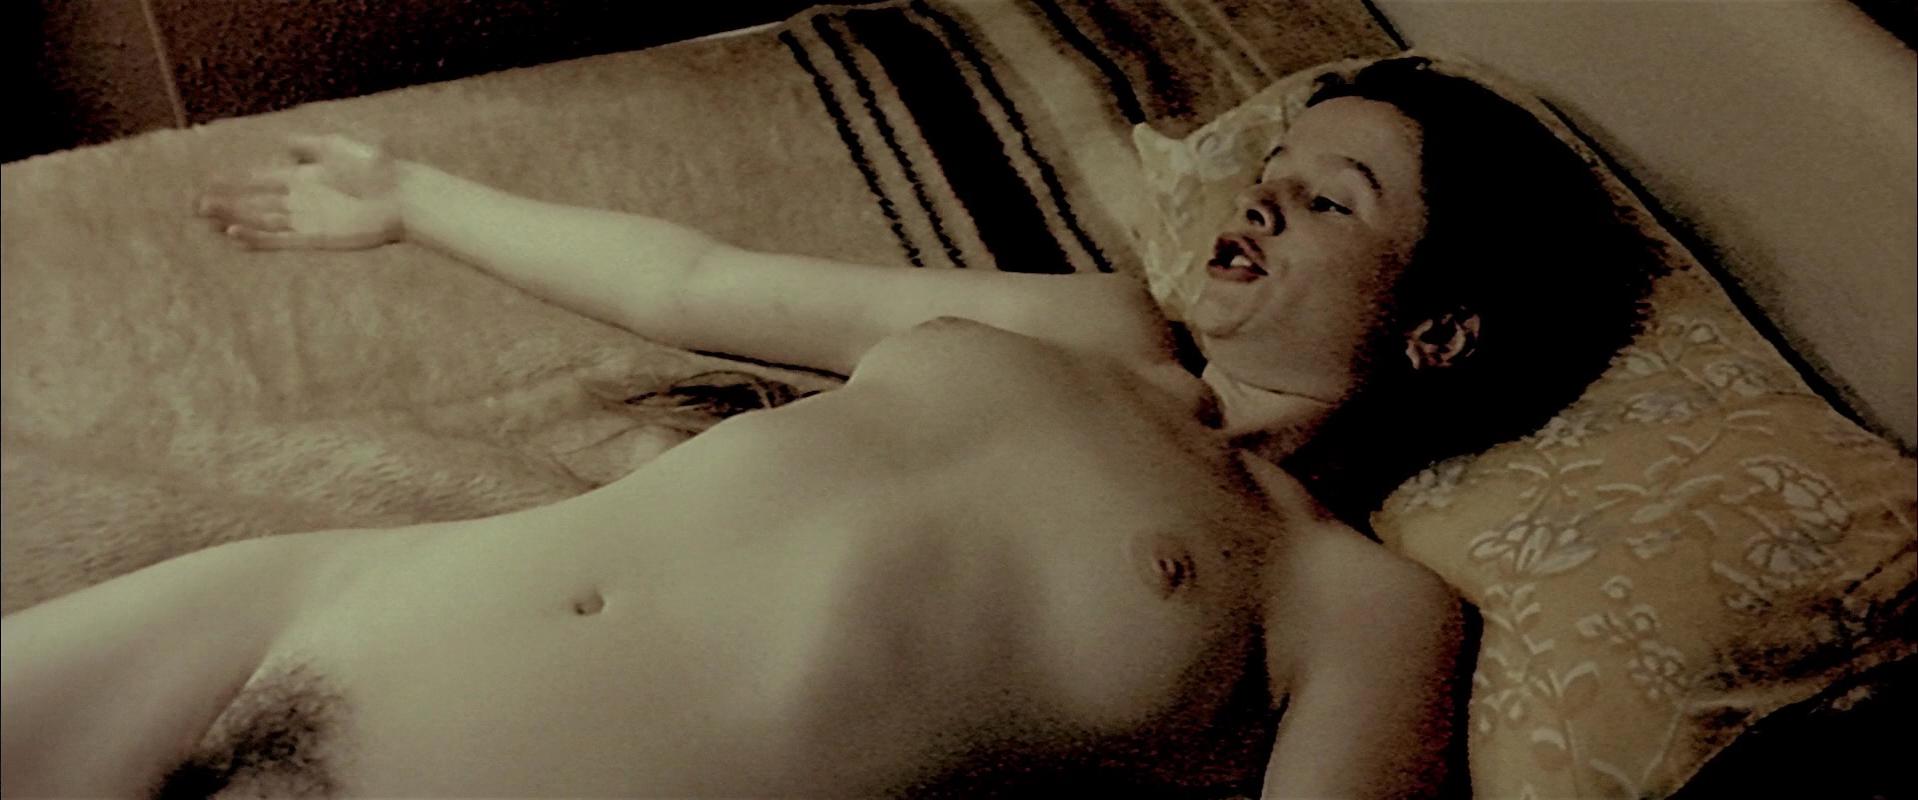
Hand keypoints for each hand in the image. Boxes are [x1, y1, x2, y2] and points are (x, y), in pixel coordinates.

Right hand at [197, 134, 403, 249]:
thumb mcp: (341, 147)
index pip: (260, 179)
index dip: (234, 181)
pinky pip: (281, 240)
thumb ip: (310, 145)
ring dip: (235, 220)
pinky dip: (258, 239)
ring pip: (262, 222)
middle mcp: (301, 201)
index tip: (208, 182)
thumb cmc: (378, 169)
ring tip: (207, 218)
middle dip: (226, 203)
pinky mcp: (317, 238)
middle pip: (255, 203)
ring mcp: (307, 220)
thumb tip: (283, 143)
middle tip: (194, 204)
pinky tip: (235, 234)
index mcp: (303, 178)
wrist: (403, 196)